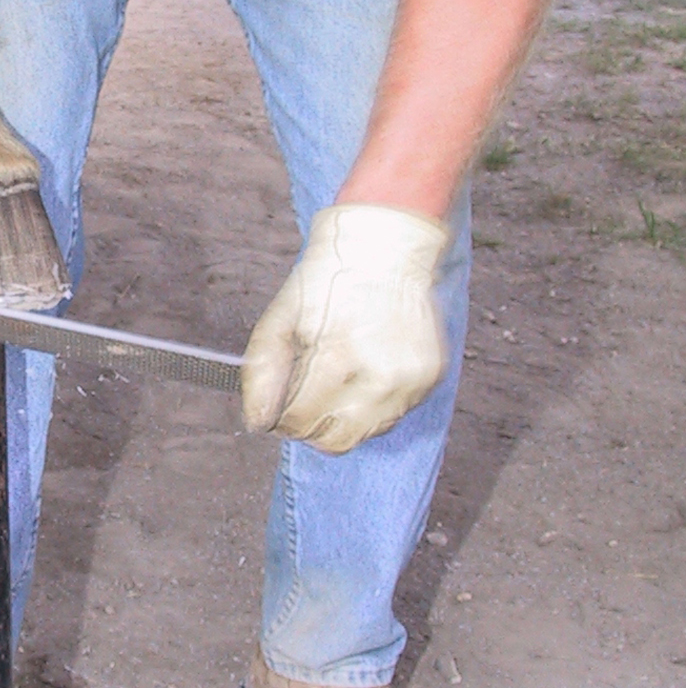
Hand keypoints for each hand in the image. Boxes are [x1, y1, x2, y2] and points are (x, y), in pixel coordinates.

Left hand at [242, 204, 449, 454]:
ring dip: (342, 418)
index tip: (278, 403)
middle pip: (335, 441)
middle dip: (310, 427)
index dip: (281, 419)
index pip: (299, 423)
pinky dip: (372, 404)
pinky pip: (394, 414)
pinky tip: (363, 369)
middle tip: (302, 399)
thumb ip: (262, 374)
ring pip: (366, 434)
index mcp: (336, 360)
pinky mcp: (430, 378)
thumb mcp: (281, 318)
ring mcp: (410, 381)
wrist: (384, 247)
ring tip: (335, 378)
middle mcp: (380, 378)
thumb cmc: (327, 280)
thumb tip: (257, 423)